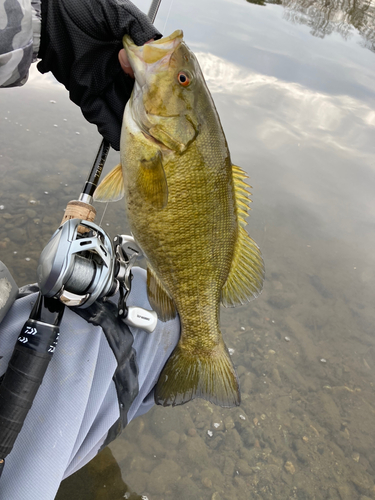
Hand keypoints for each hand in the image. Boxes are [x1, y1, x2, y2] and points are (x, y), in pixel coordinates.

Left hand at [37, 0, 160, 150]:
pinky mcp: (86, 95)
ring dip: (134, 124)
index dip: (155, 83)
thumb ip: (136, 26)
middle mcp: (116, 72)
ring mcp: (102, 85)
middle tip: (160, 122)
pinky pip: (101, 116)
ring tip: (147, 137)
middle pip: (138, 96)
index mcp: (127, 54)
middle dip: (148, 109)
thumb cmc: (78, 10)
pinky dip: (111, 129)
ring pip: (122, 109)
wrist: (48, 20)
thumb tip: (155, 43)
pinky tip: (122, 139)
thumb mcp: (114, 12)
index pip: (147, 74)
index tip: (163, 91)